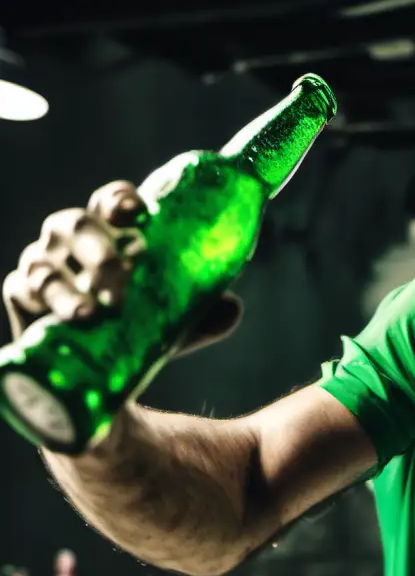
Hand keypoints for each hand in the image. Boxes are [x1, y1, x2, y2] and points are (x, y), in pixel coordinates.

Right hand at [2, 179, 241, 349]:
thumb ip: (204, 313)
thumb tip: (231, 307)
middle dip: (96, 245)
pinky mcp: (23, 297)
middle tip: (121, 272)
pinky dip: (44, 301)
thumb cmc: (141, 333)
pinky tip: (68, 318)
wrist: (107, 375)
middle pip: (74, 224)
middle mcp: (73, 244)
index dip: (121, 200)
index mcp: (112, 235)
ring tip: (93, 313)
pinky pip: (22, 289)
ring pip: (44, 260)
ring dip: (68, 286)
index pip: (111, 203)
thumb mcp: (177, 323)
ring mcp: (45, 267)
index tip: (138, 212)